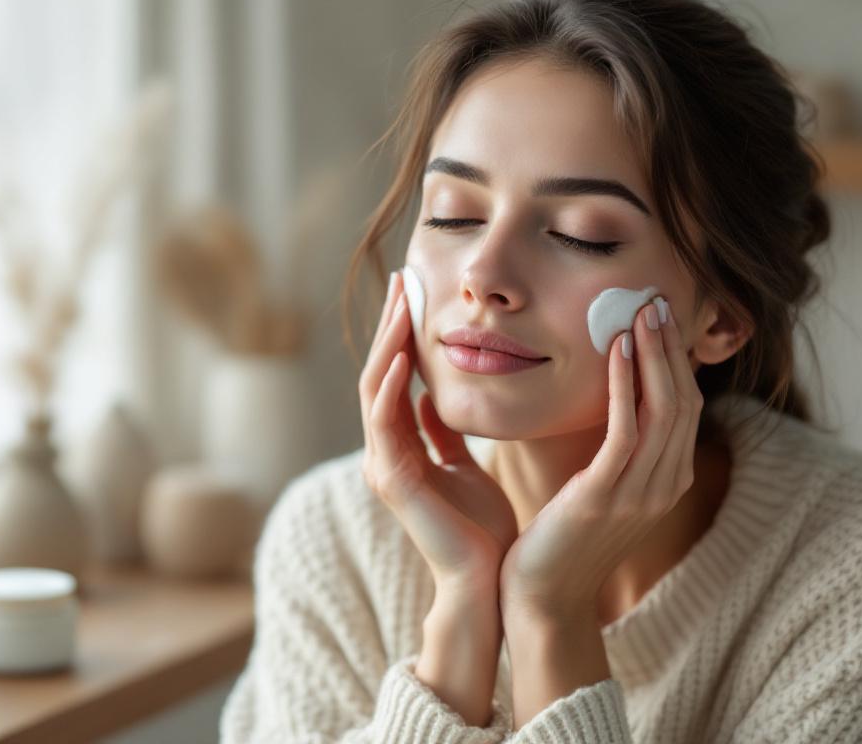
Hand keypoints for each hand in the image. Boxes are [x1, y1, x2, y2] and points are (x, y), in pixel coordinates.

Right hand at [359, 270, 518, 594]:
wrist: (486, 581)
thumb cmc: (481, 529)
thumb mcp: (465, 467)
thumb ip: (444, 435)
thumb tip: (433, 399)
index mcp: (402, 448)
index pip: (396, 377)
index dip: (402, 334)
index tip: (415, 292)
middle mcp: (385, 453)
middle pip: (379, 374)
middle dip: (390, 326)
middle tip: (402, 280)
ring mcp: (383, 466)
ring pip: (376, 391)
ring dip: (388, 345)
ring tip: (401, 304)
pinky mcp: (394, 481)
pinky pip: (385, 424)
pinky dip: (391, 388)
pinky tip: (403, 358)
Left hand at [498, 298, 703, 620]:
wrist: (543, 598)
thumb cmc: (561, 539)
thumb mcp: (599, 487)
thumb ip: (615, 450)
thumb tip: (613, 401)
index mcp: (667, 481)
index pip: (685, 406)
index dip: (676, 359)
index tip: (660, 317)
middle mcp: (665, 485)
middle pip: (683, 400)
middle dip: (671, 347)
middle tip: (655, 300)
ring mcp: (641, 493)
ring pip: (663, 408)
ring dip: (653, 354)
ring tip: (640, 312)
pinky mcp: (606, 496)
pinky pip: (626, 429)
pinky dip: (626, 385)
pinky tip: (616, 350)